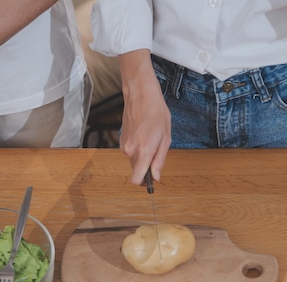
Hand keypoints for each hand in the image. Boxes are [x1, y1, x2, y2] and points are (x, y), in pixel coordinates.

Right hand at [118, 50, 171, 185]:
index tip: (151, 179)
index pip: (136, 179)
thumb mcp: (165, 137)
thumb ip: (159, 159)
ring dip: (143, 156)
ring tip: (151, 138)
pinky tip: (144, 134)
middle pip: (136, 171)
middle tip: (157, 150)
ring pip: (133, 161)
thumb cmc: (156, 113)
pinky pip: (130, 152)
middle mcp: (130, 151)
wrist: (140, 95)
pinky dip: (138, 148)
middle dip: (146, 166)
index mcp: (143, 151)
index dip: (144, 182)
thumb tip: (155, 176)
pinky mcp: (121, 140)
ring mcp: (123, 145)